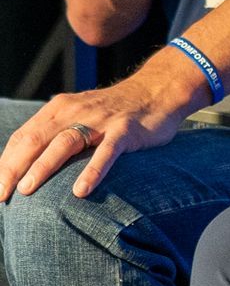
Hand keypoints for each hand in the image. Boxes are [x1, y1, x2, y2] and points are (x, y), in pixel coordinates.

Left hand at [0, 56, 203, 200]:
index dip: (5, 163)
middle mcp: (76, 111)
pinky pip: (106, 152)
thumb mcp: (78, 114)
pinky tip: (81, 191)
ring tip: (26, 191)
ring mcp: (101, 120)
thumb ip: (54, 133)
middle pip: (36, 140)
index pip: (23, 137)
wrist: (158, 90)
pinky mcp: (125, 130)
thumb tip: (23, 167)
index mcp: (59, 108)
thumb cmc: (114, 110)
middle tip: (2, 196)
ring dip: (42, 167)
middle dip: (14, 169)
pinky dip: (92, 171)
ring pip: (65, 143)